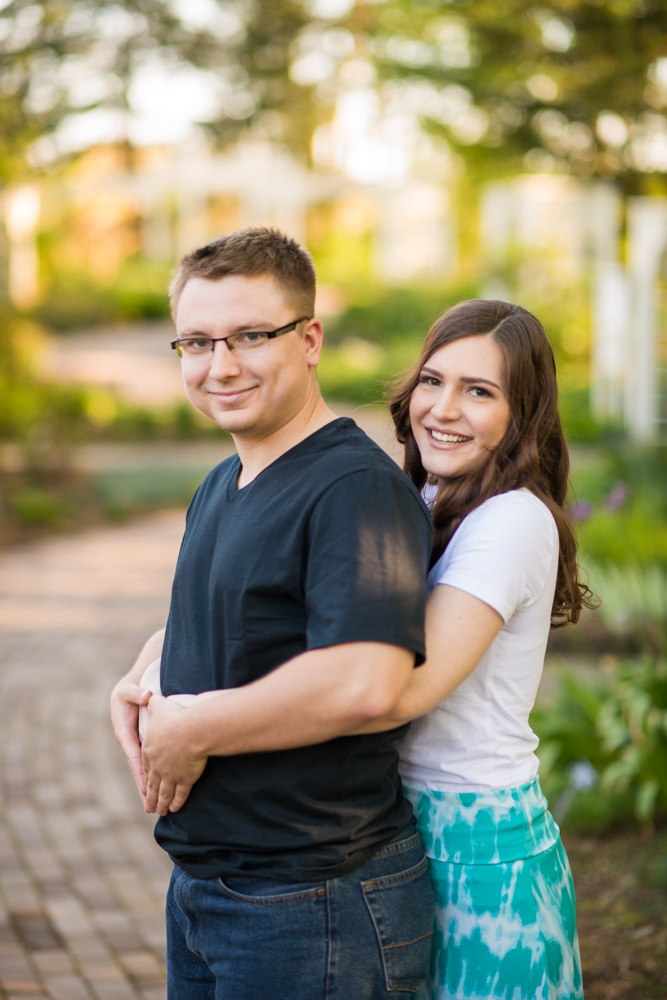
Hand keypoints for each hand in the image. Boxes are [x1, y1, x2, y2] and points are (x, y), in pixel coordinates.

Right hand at [110, 681, 151, 803]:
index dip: (140, 772)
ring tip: (153, 807)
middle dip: (143, 788)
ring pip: (142, 769)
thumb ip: (136, 692)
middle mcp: (128, 742)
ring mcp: (135, 745)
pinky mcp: (141, 745)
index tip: (146, 787)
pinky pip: (147, 763)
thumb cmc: (129, 690)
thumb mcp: (130, 689)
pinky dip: (150, 777)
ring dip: (147, 787)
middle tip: (150, 807)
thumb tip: (146, 696)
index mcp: (124, 732)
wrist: (129, 690)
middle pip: (137, 769)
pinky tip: (156, 790)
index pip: (134, 755)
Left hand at [141, 695, 207, 815]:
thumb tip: (148, 694)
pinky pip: (180, 793)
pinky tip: (175, 808)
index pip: (144, 765)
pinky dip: (177, 802)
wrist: (191, 729)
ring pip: (164, 792)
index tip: (144, 783)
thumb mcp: (159, 705)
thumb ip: (152, 701)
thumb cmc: (176, 716)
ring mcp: (170, 774)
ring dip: (162, 803)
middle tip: (149, 807)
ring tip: (161, 812)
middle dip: (150, 796)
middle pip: (152, 783)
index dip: (144, 775)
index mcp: (148, 749)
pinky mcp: (185, 778)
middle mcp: (156, 765)